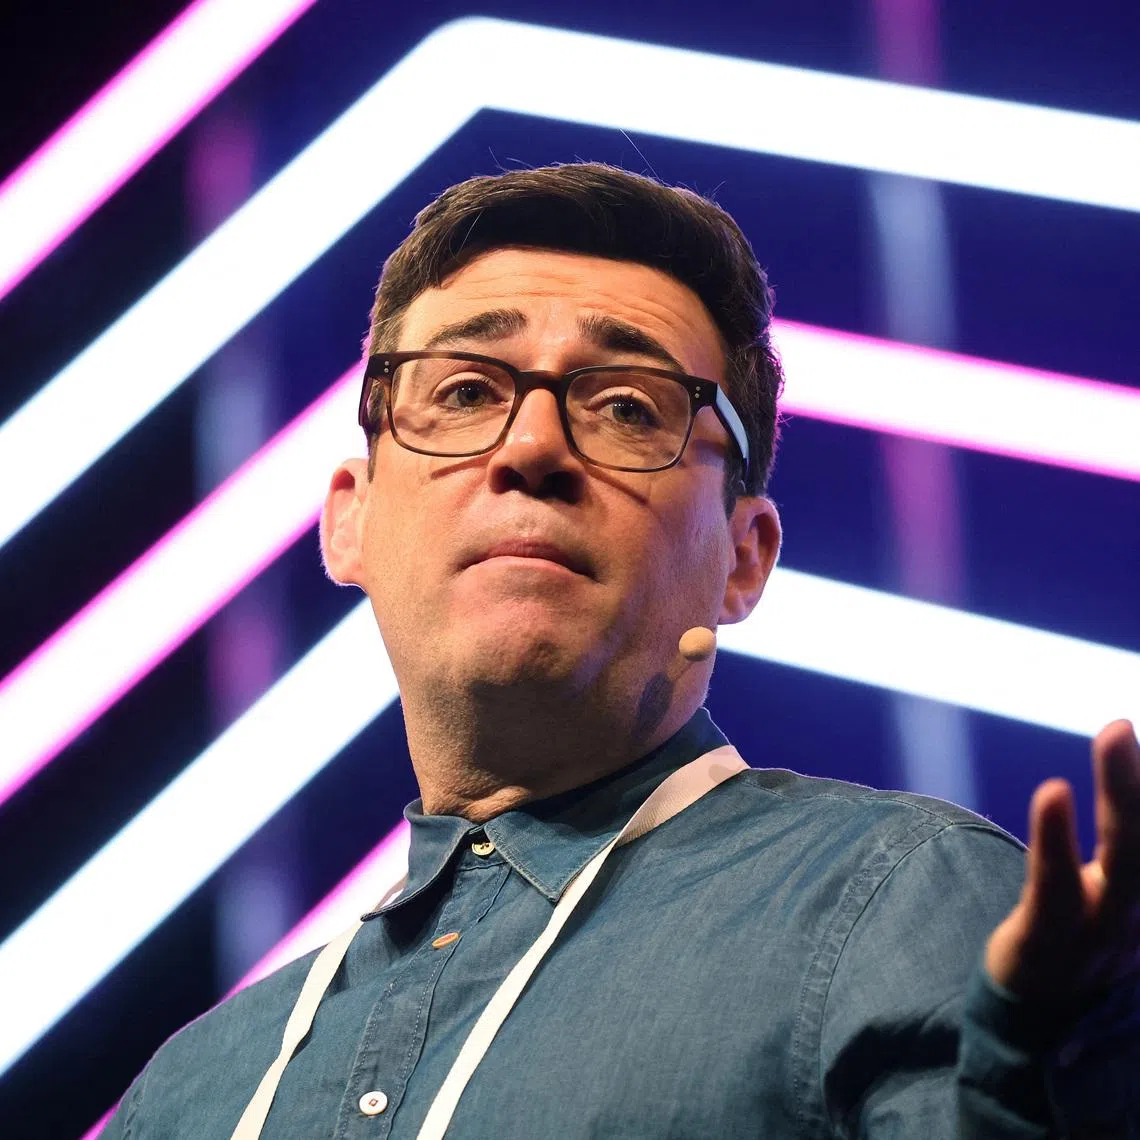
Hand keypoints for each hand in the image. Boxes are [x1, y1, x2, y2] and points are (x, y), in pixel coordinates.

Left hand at [985, 720, 1139, 1013]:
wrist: (1036, 1032)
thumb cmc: (1085, 945)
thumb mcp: (1121, 893)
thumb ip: (1128, 839)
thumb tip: (1127, 764)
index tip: (1133, 725)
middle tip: (1125, 722)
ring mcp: (1103, 931)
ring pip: (1128, 858)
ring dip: (1126, 791)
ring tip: (1117, 730)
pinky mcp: (1048, 939)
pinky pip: (1056, 885)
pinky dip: (1056, 839)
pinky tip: (1053, 792)